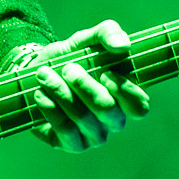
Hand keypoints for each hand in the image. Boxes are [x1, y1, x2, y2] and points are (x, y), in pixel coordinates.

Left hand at [14, 21, 150, 152]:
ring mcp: (92, 135)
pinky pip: (64, 132)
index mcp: (125, 98)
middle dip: (84, 86)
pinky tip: (39, 94)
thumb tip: (122, 45)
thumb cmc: (72, 58)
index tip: (105, 73)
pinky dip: (50, 109)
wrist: (38, 72)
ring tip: (44, 74)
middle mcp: (112, 121)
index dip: (125, 92)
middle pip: (107, 111)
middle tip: (67, 68)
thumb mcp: (88, 39)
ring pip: (83, 119)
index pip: (139, 107)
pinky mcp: (69, 144)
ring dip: (61, 93)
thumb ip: (108, 34)